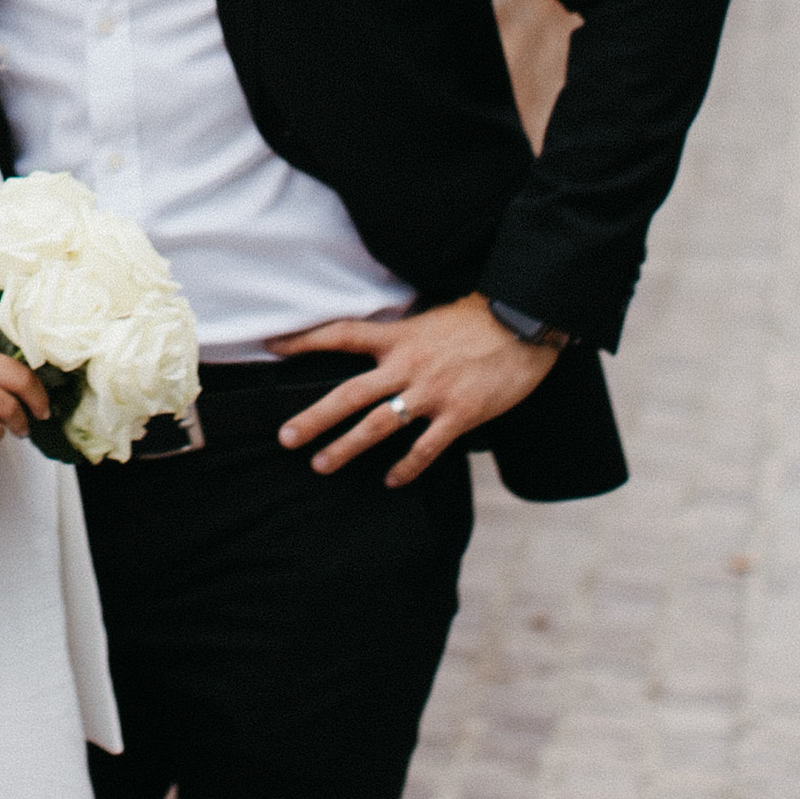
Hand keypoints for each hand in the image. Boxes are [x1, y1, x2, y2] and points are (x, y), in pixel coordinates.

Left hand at [269, 295, 557, 487]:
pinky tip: (390, 481)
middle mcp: (408, 365)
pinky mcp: (459, 416)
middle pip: (349, 394)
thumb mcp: (432, 318)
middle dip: (315, 418)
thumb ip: (404, 338)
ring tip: (321, 464)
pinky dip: (406, 468)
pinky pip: (424, 448)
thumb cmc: (480, 319)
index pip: (341, 334)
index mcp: (399, 336)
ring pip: (378, 425)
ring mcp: (432, 393)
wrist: (525, 324)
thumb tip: (381, 352)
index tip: (274, 346)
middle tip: (286, 437)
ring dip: (346, 447)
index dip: (305, 340)